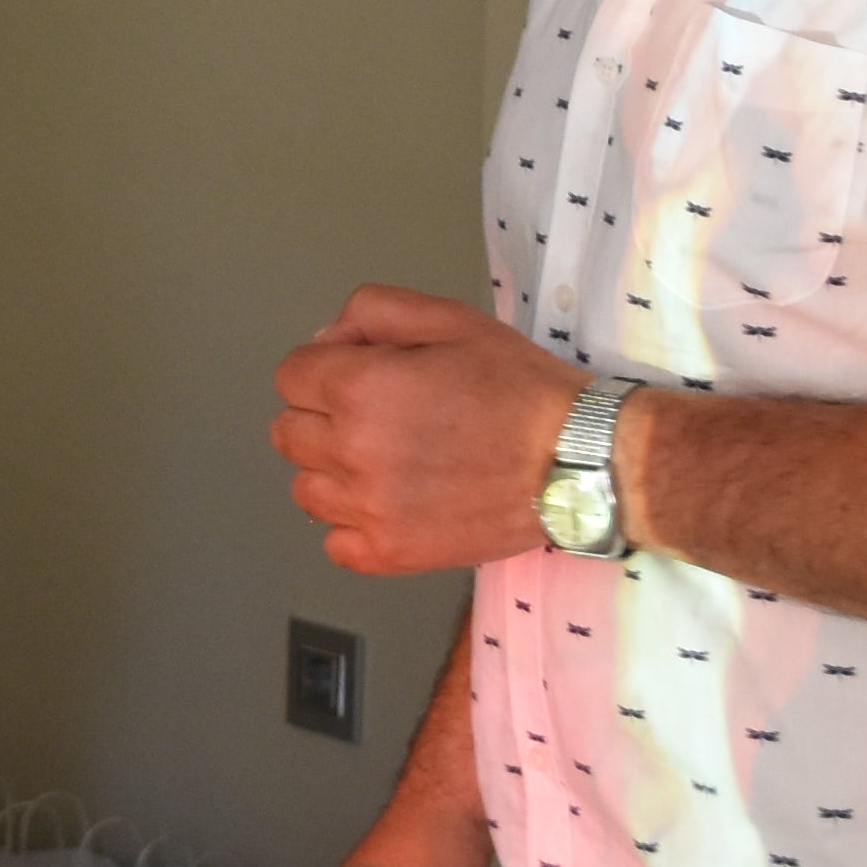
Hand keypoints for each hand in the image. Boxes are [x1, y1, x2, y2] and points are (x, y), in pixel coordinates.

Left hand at [271, 285, 584, 573]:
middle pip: (288, 433)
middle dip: (322, 417)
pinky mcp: (390, 554)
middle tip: (379, 417)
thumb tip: (325, 341)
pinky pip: (334, 543)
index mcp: (360, 388)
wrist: (577, 460)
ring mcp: (369, 510)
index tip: (362, 376)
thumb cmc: (521, 387)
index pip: (290, 377)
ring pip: (306, 489)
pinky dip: (354, 526)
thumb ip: (373, 313)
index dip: (324, 370)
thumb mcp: (451, 319)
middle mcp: (353, 452)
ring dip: (333, 473)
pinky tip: (391, 505)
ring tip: (388, 462)